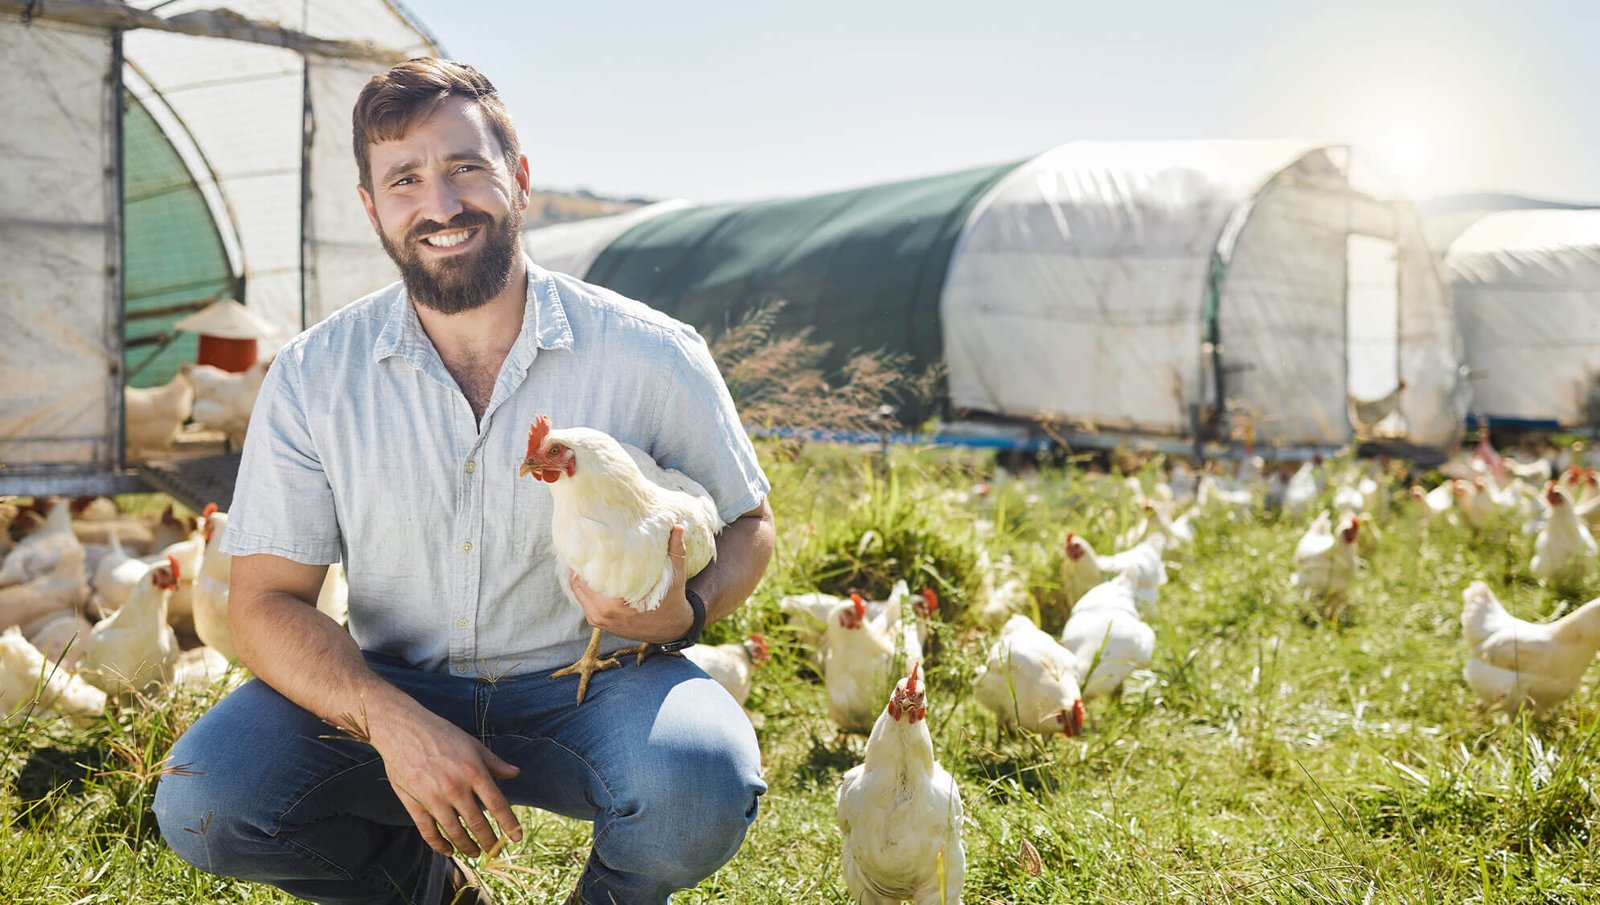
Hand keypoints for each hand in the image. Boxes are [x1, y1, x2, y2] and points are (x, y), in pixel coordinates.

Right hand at [366, 698, 523, 856]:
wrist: (402, 729)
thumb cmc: (441, 734)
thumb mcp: (473, 744)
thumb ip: (495, 763)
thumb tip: (516, 773)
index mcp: (474, 771)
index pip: (498, 805)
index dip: (509, 825)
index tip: (517, 838)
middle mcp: (455, 788)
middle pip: (478, 824)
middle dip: (490, 842)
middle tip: (496, 850)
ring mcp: (433, 798)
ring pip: (455, 833)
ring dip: (467, 847)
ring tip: (475, 854)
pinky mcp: (414, 804)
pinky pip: (429, 832)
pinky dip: (440, 845)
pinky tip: (449, 851)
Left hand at [568, 525, 693, 643]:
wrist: (670, 629)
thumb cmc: (671, 599)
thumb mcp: (675, 575)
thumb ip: (675, 550)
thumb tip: (678, 526)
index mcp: (618, 602)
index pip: (592, 575)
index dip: (589, 556)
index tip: (590, 541)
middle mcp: (604, 612)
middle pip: (579, 581)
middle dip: (582, 564)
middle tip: (584, 545)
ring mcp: (599, 619)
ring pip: (578, 590)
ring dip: (580, 575)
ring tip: (584, 556)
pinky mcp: (598, 622)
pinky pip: (582, 601)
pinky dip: (583, 587)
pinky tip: (588, 573)